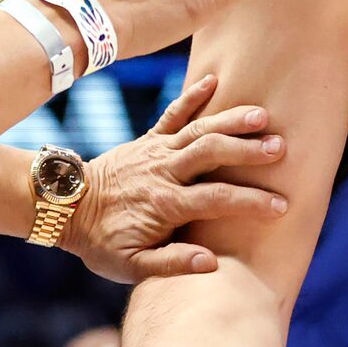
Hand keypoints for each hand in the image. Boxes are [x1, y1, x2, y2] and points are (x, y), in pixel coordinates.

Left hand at [63, 72, 290, 282]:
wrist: (66, 207)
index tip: (281, 205)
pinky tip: (215, 81)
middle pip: (211, 153)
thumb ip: (171, 263)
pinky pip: (172, 113)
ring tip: (262, 115)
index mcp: (165, 204)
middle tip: (280, 148)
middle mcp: (163, 171)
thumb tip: (211, 263)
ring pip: (198, 130)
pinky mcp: (148, 139)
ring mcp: (156, 151)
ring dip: (230, 121)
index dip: (251, 202)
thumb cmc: (101, 242)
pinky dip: (193, 97)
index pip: (217, 199)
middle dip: (246, 150)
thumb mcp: (131, 265)